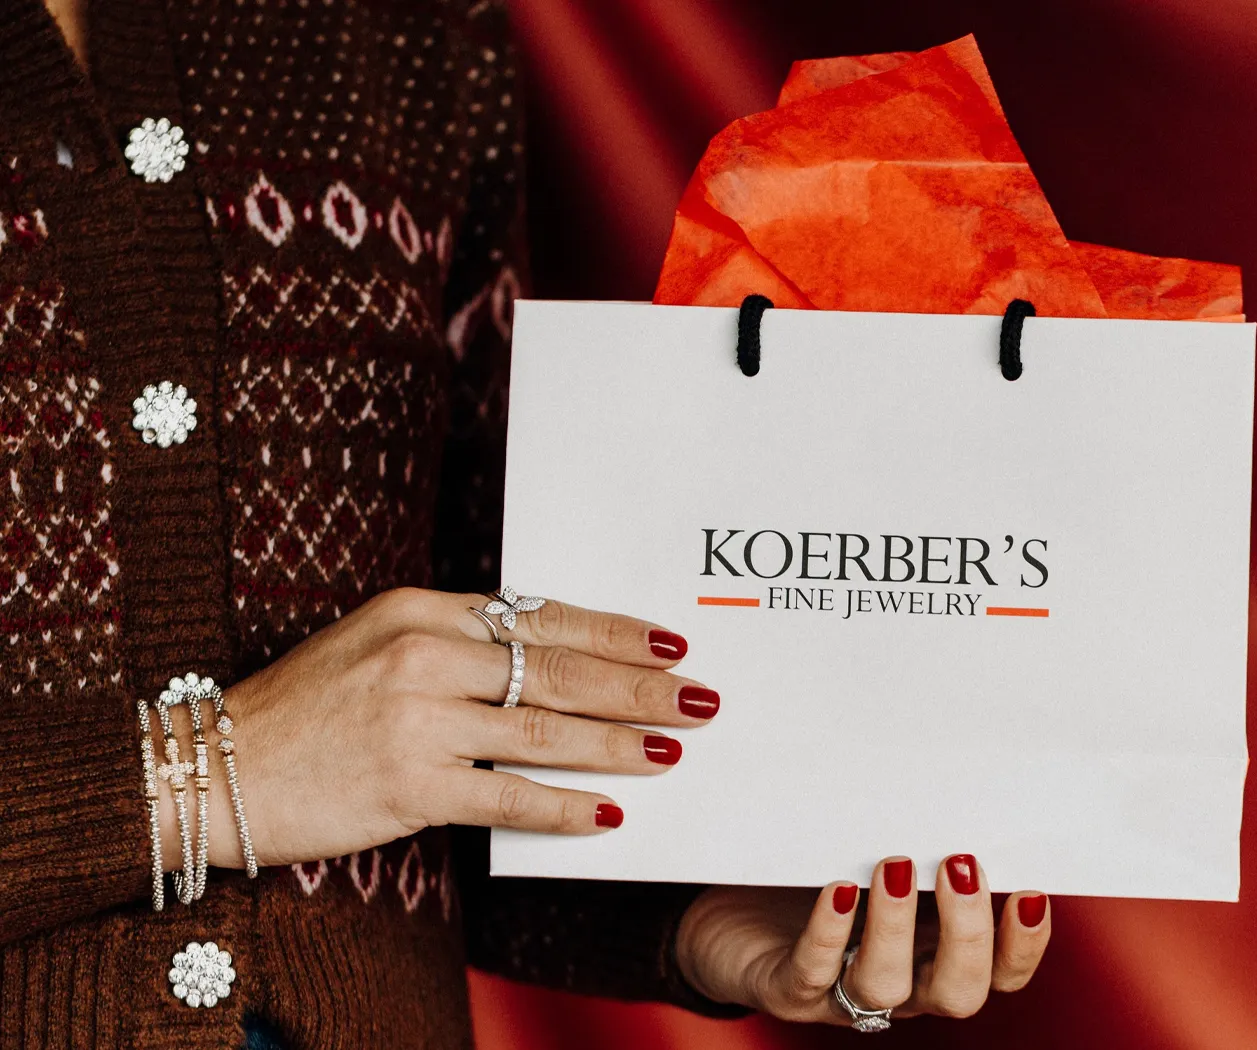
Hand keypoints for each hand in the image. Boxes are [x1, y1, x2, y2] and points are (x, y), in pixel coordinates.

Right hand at [159, 588, 718, 869]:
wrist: (216, 767)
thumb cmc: (304, 706)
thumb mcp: (376, 642)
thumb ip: (457, 643)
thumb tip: (551, 657)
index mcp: (420, 609)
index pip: (541, 617)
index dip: (613, 632)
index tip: (667, 643)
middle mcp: (423, 654)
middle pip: (558, 670)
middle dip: (639, 685)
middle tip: (698, 697)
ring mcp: (415, 720)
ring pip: (545, 731)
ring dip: (620, 743)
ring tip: (673, 748)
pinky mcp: (407, 786)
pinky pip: (508, 797)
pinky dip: (565, 806)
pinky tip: (610, 811)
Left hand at [675, 855, 1048, 1022]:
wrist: (729, 920)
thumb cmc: (818, 878)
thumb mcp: (874, 855)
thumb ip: (918, 834)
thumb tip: (957, 769)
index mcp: (933, 955)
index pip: (999, 972)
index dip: (1022, 944)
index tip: (1030, 889)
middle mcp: (900, 983)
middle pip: (957, 991)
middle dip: (968, 934)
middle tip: (961, 865)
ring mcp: (842, 992)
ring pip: (886, 986)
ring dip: (896, 928)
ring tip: (894, 865)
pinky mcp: (786, 987)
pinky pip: (811, 973)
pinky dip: (829, 933)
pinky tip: (837, 891)